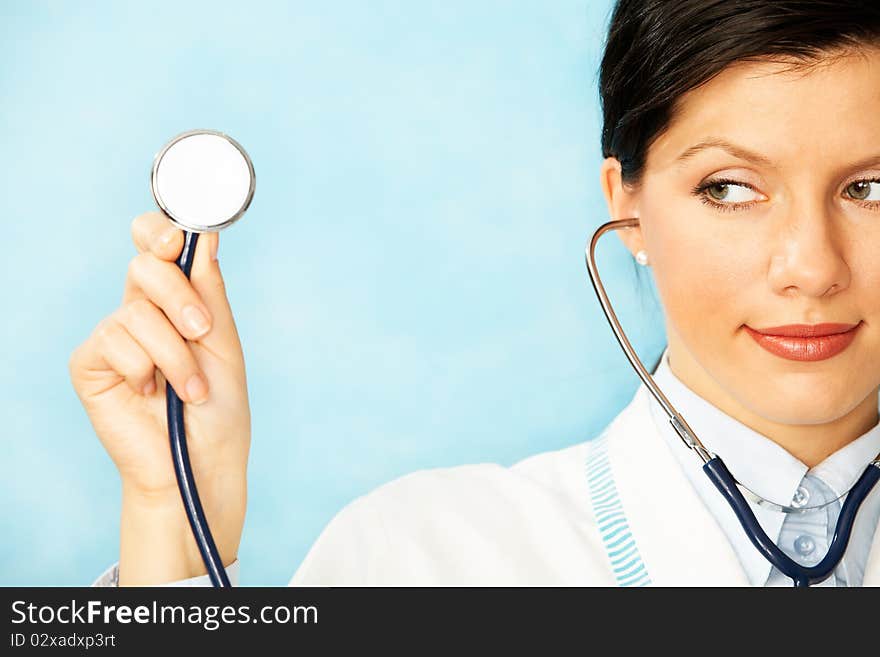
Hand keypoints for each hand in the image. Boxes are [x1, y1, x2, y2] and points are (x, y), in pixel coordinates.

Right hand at [69, 211, 249, 583]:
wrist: (202, 461)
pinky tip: (151, 395)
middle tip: (201, 333)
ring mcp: (113, 336)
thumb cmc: (219, 406)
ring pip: (136, 310)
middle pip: (145, 264)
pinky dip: (145, 369)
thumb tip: (205, 236)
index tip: (177, 234)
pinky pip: (114, 341)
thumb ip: (209, 291)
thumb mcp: (224, 342)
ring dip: (174, 353)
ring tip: (189, 388)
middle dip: (179, 296)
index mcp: (175, 300)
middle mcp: (140, 311)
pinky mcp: (90, 363)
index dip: (160, 230)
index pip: (155, 246)